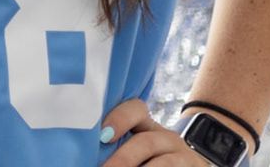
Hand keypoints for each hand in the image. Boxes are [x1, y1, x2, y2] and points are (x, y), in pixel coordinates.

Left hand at [98, 98, 212, 164]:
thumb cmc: (149, 160)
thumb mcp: (135, 148)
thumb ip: (114, 147)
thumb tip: (85, 154)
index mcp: (148, 126)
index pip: (136, 109)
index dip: (120, 118)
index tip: (103, 136)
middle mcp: (167, 138)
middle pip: (145, 142)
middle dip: (123, 159)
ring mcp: (183, 156)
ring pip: (163, 163)